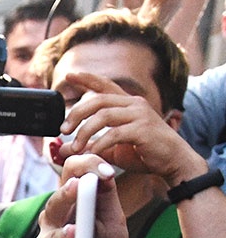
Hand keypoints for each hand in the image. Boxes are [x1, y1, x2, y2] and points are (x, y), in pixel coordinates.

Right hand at [35, 155, 128, 237]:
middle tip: (77, 186)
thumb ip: (107, 199)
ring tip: (74, 234)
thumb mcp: (112, 222)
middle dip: (66, 194)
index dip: (86, 167)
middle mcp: (52, 220)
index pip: (69, 173)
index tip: (108, 172)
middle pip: (55, 202)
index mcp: (69, 203)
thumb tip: (105, 173)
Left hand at [56, 71, 203, 183]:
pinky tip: (92, 153)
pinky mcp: (143, 129)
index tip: (69, 75)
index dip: (87, 78)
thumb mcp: (113, 147)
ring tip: (74, 148)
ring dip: (84, 132)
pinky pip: (114, 133)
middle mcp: (134, 104)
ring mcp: (140, 115)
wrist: (174, 163)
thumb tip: (63, 149)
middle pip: (98, 100)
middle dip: (76, 113)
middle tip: (63, 130)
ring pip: (103, 116)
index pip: (105, 85)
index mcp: (128, 104)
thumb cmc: (144, 153)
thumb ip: (91, 145)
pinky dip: (99, 144)